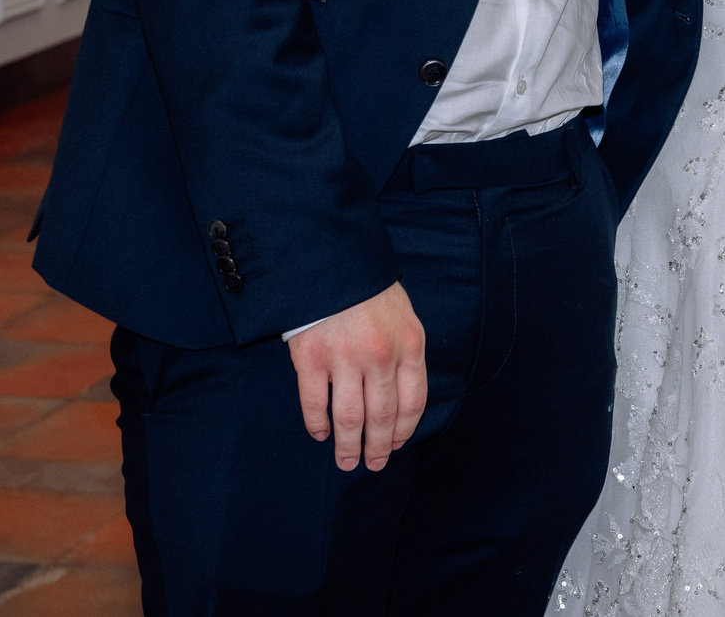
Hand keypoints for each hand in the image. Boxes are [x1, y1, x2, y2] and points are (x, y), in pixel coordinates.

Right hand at [287, 282, 425, 471]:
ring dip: (349, 446)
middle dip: (378, 447)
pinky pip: (315, 404)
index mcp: (409, 344)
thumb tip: (400, 396)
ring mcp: (345, 359)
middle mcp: (380, 356)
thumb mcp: (403, 314)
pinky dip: (317, 425)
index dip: (404, 430)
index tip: (395, 444)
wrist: (331, 259)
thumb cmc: (369, 288)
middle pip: (382, 416)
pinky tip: (320, 434)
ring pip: (350, 418)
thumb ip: (404, 351)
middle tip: (372, 465)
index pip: (413, 402)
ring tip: (347, 462)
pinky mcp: (311, 359)